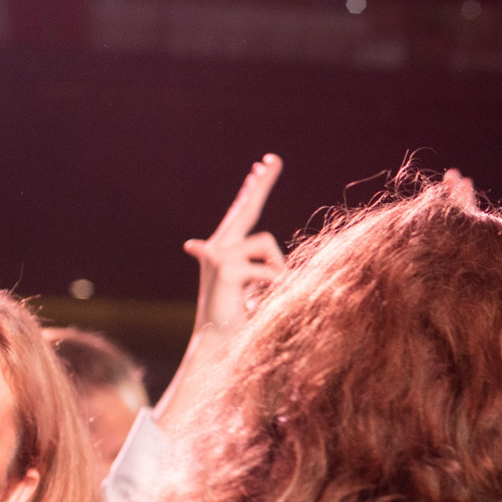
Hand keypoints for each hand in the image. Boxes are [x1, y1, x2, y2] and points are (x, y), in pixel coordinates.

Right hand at [158, 155, 285, 427]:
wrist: (222, 342)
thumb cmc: (245, 317)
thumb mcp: (263, 287)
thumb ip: (269, 265)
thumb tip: (283, 255)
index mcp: (228, 247)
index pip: (245, 211)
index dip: (255, 188)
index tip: (263, 165)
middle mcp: (219, 245)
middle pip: (247, 208)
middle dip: (261, 183)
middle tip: (272, 158)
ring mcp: (219, 253)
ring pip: (268, 244)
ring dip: (277, 270)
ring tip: (261, 294)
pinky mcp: (224, 267)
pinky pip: (269, 270)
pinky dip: (274, 287)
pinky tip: (254, 302)